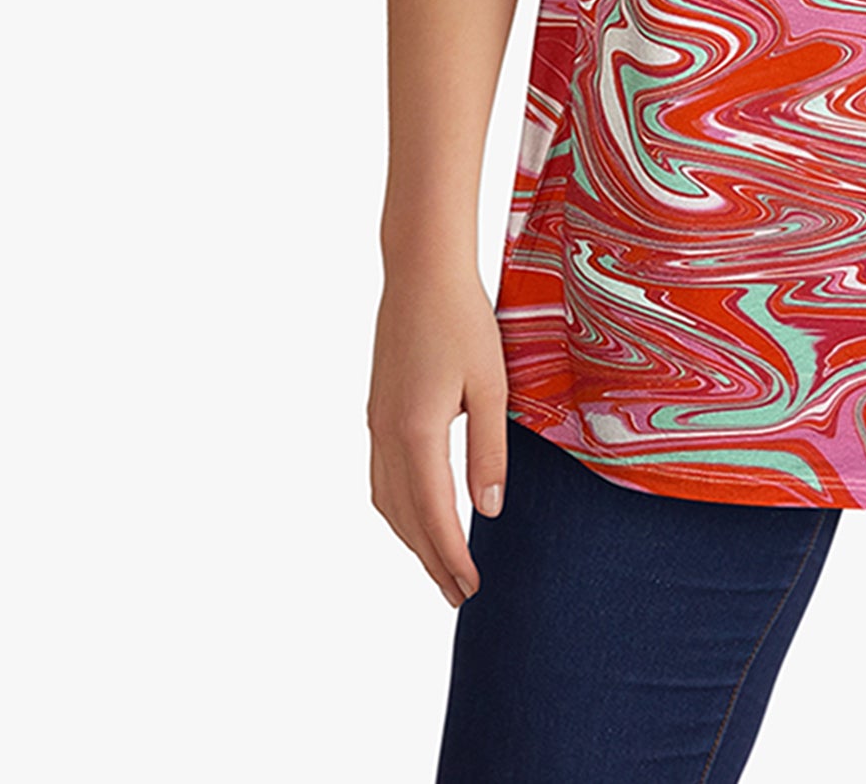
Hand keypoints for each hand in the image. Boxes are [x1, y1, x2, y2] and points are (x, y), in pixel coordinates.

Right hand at [367, 268, 510, 609]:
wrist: (420, 271)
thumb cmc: (462, 320)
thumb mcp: (489, 384)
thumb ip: (489, 449)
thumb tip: (489, 510)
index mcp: (416, 432)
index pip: (432, 515)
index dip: (451, 557)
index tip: (470, 589)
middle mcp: (387, 435)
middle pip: (404, 518)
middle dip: (430, 560)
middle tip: (458, 594)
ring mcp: (376, 423)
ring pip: (386, 501)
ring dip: (410, 538)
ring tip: (440, 564)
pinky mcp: (377, 411)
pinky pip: (381, 476)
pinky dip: (398, 508)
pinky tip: (417, 511)